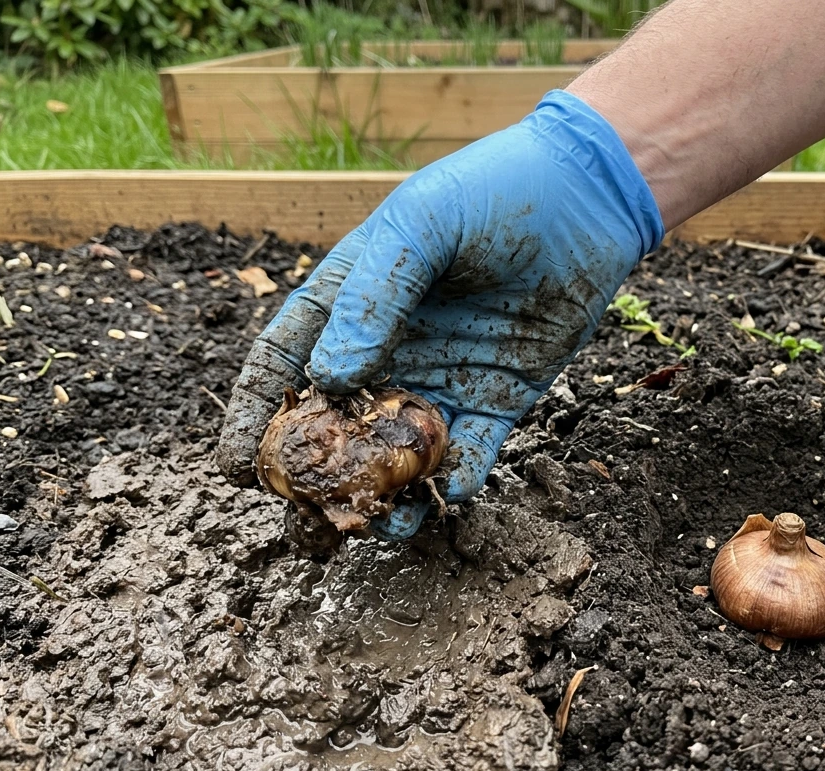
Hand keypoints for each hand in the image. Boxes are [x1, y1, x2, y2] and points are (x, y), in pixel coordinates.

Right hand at [215, 89, 662, 537]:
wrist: (586, 196)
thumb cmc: (490, 192)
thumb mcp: (420, 224)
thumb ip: (373, 297)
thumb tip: (330, 379)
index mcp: (349, 301)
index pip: (285, 364)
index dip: (256, 415)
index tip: (238, 467)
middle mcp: (388, 348)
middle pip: (337, 424)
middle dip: (322, 473)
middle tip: (315, 514)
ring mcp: (441, 377)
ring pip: (399, 452)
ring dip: (389, 492)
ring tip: (384, 524)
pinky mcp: (495, 397)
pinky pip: (468, 451)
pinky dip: (455, 479)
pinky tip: (448, 494)